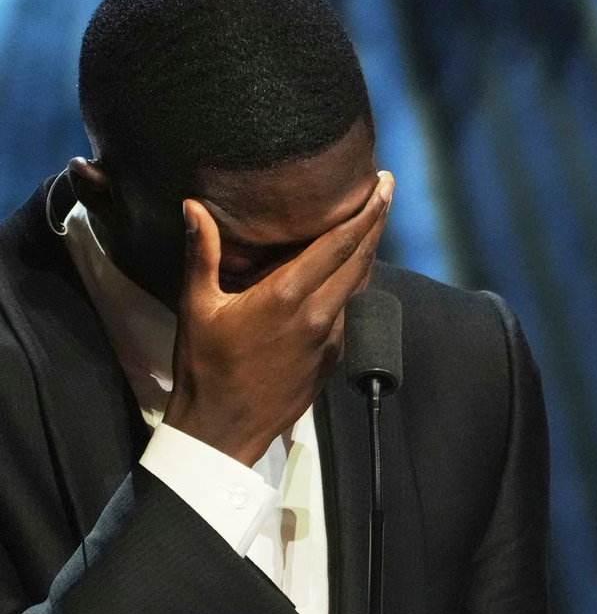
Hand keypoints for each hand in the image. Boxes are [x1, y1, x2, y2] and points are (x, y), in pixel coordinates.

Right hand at [163, 171, 393, 465]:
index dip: (365, 211)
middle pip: (361, 258)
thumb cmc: (205, 367)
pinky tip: (345, 270)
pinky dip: (352, 283)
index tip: (382, 184)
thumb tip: (195, 207)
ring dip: (366, 252)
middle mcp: (319, 316)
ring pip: (359, 285)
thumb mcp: (197, 306)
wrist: (225, 429)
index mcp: (288, 297)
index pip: (340, 244)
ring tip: (368, 221)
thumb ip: (202, 253)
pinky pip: (349, 311)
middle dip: (376, 221)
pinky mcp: (333, 358)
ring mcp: (331, 339)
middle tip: (385, 188)